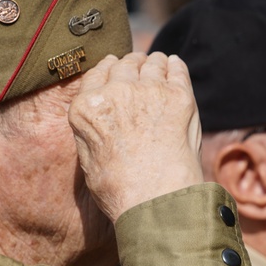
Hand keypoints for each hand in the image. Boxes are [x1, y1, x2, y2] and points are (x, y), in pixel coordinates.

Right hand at [69, 52, 203, 220]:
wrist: (156, 202)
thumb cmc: (122, 191)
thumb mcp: (88, 159)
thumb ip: (90, 129)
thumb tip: (97, 116)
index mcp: (87, 107)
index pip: (97, 73)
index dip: (109, 69)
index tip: (116, 69)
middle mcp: (115, 92)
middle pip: (124, 64)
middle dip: (132, 66)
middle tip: (140, 69)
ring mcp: (148, 91)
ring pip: (151, 62)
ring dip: (154, 65)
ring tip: (159, 69)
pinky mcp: (178, 96)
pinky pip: (176, 68)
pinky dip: (174, 67)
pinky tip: (174, 68)